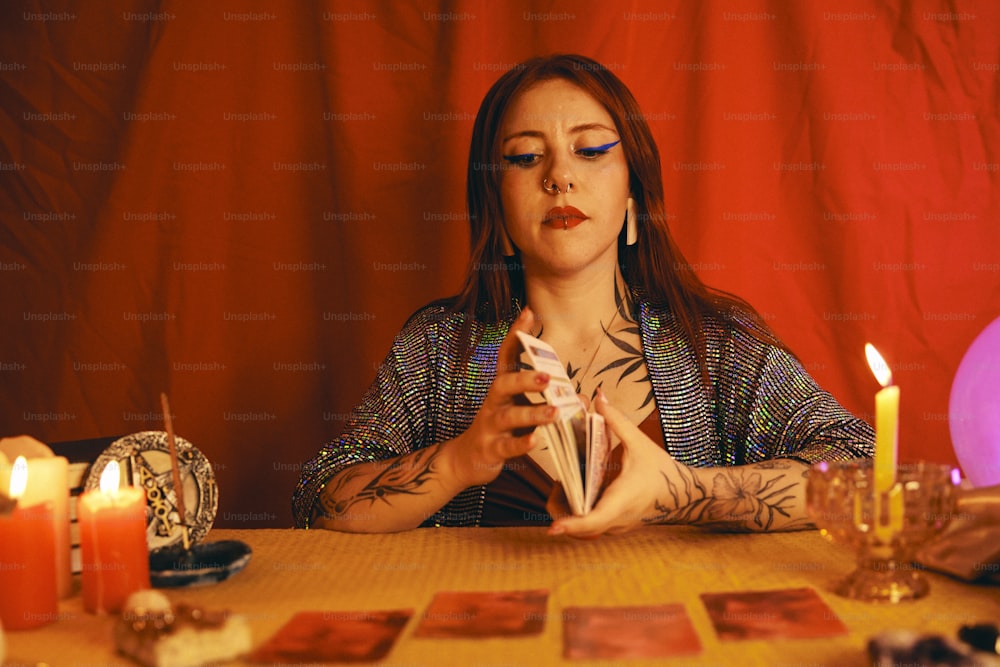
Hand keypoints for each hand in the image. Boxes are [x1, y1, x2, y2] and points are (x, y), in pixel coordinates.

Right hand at [442, 307, 557, 488]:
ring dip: (532, 413)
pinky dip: (521, 443)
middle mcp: (494, 403)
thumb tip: (582, 396)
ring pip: (509, 416)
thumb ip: (548, 402)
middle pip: (504, 384)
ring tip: (553, 412)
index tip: (529, 313)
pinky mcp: (491, 450)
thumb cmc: (502, 430)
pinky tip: (535, 440)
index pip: (506, 356)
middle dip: (524, 378)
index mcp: (502, 389)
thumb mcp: (522, 410)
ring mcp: (490, 426)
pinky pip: (506, 446)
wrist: (467, 459)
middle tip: (547, 376)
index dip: (516, 335)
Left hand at [547, 389, 678, 537]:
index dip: (572, 525)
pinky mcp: (615, 526)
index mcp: (622, 500)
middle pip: (580, 529)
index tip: (553, 527)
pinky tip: (574, 491)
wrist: (684, 495)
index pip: (594, 520)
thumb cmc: (661, 470)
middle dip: (560, 511)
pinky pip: (591, 526)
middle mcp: (617, 519)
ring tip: (560, 487)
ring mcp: (616, 527)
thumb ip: (616, 420)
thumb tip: (599, 396)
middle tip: (553, 488)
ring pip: (584, 531)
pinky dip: (578, 514)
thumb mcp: (639, 443)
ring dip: (567, 513)